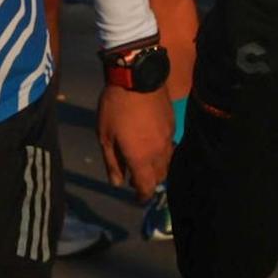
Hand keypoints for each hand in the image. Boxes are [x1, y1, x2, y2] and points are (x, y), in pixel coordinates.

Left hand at [98, 84, 172, 200]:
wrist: (138, 78)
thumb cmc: (115, 108)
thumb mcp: (105, 137)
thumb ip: (113, 162)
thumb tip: (118, 183)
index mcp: (141, 157)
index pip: (146, 185)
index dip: (142, 196)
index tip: (137, 199)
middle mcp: (159, 151)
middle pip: (160, 176)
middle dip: (149, 182)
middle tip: (135, 178)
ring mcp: (168, 137)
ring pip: (167, 162)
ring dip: (157, 168)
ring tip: (143, 162)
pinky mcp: (172, 124)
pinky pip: (170, 147)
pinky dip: (162, 153)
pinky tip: (151, 144)